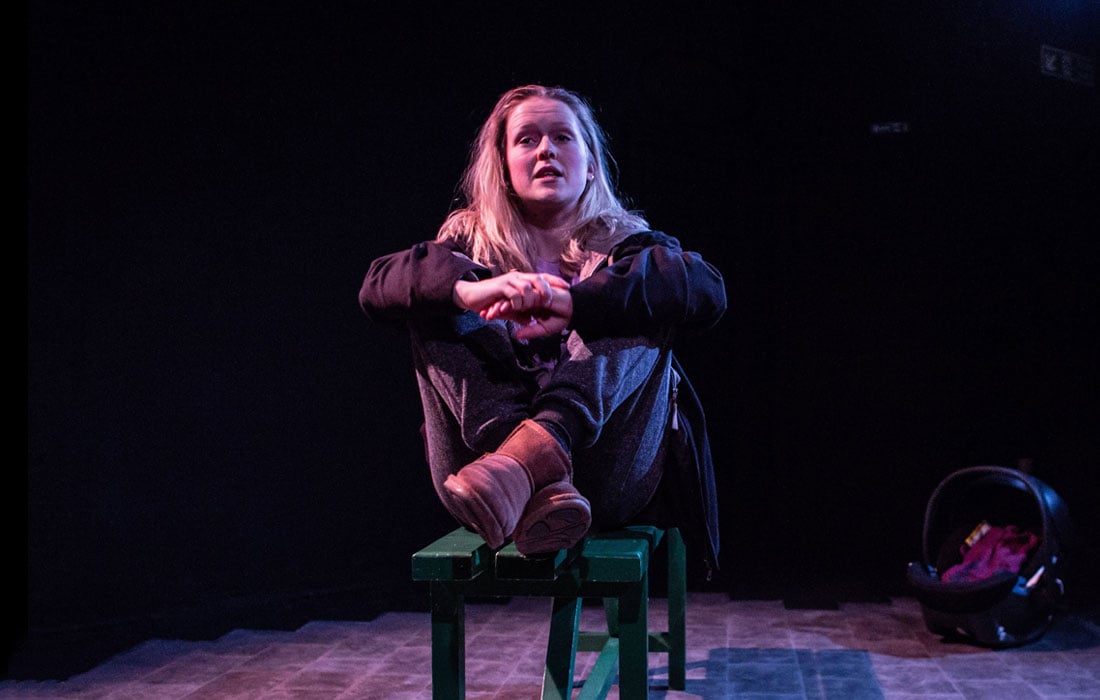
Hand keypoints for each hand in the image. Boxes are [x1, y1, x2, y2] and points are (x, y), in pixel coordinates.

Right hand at [453, 271, 572, 337]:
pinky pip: (515, 293)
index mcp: (522, 281)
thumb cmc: (491, 302)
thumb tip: (530, 322)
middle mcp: (517, 278)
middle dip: (547, 290)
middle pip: (539, 278)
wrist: (472, 298)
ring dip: (531, 299)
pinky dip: (519, 302)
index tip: (568, 287)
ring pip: (528, 286)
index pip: (542, 277)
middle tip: (548, 303)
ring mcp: (509, 281)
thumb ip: (520, 314)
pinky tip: (517, 308)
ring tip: (528, 308)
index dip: (555, 281)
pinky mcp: (500, 287)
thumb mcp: (509, 310)